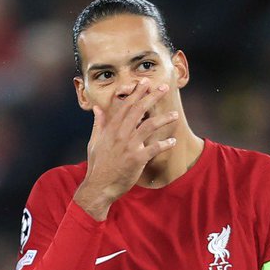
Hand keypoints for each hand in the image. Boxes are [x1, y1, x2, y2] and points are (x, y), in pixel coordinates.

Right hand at [74, 79, 179, 219]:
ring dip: (164, 118)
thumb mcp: (94, 142)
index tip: (145, 83)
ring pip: (149, 126)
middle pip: (139, 110)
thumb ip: (98, 124)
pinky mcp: (137, 159)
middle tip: (164, 87)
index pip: (126, 106)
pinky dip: (165, 144)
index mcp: (111, 129)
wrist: (99, 186)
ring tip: (175, 114)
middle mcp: (121, 134)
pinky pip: (155, 148)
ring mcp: (129, 146)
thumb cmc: (97, 165)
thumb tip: (97, 109)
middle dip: (152, 96)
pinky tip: (172, 141)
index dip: (137, 93)